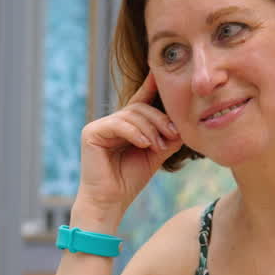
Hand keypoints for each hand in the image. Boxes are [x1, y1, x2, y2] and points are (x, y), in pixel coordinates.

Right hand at [75, 76, 180, 229]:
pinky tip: (145, 144)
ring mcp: (99, 126)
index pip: (141, 101)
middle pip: (140, 108)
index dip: (151, 86)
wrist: (111, 202)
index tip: (162, 72)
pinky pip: (118, 124)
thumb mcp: (155, 154)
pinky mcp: (91, 133)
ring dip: (150, 129)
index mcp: (125, 125)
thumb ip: (167, 137)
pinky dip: (135, 133)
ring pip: (131, 115)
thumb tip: (184, 122)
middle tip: (173, 134)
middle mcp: (111, 122)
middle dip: (160, 119)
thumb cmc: (130, 180)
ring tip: (159, 146)